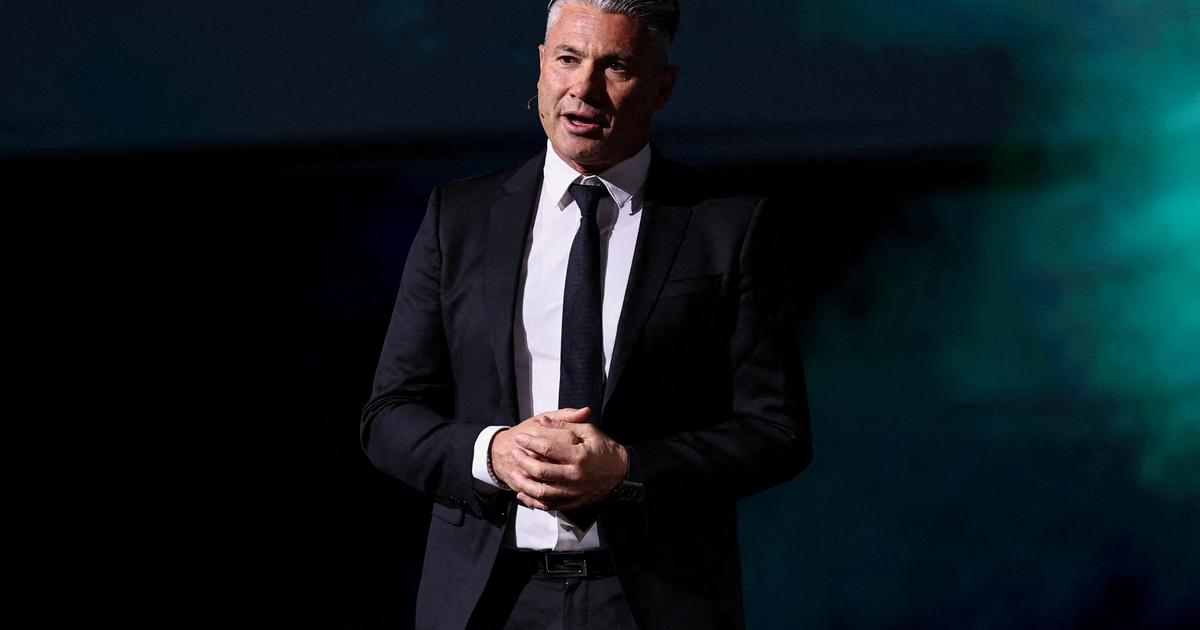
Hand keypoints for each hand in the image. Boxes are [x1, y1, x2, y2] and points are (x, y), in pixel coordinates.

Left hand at [507, 407, 628, 510]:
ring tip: (515, 473)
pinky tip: (522, 494)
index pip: (548, 448)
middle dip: (523, 461)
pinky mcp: (573, 503)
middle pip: (541, 471)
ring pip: (542, 492)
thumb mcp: (588, 431)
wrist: (621, 474)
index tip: (520, 437)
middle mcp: (575, 476)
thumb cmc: (604, 449)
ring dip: (525, 483)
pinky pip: (548, 505)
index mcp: (579, 456)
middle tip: (514, 453)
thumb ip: (565, 426)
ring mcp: (573, 492)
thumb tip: (542, 421)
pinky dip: (533, 502)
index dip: (531, 442)